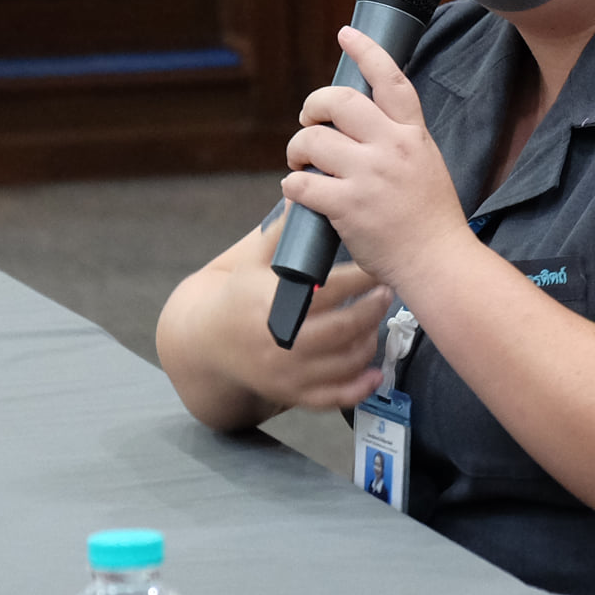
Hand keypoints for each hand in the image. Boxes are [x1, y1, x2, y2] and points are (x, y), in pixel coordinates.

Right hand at [211, 216, 393, 410]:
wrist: (206, 343)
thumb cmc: (237, 296)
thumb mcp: (251, 261)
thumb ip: (279, 234)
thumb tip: (302, 196)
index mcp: (271, 304)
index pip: (327, 291)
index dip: (358, 279)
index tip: (376, 267)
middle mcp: (280, 342)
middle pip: (342, 328)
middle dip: (372, 309)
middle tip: (388, 291)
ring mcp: (287, 373)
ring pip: (343, 362)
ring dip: (370, 341)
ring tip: (379, 320)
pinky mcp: (292, 394)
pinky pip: (333, 397)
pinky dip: (359, 387)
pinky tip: (375, 372)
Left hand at [283, 26, 473, 299]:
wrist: (439, 262)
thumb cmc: (431, 220)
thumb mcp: (426, 165)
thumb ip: (397, 143)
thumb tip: (356, 128)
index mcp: (413, 135)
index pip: (391, 80)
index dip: (367, 51)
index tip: (346, 34)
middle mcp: (391, 148)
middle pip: (338, 101)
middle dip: (313, 106)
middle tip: (309, 122)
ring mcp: (369, 176)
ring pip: (312, 140)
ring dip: (297, 149)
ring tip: (300, 163)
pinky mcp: (348, 206)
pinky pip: (302, 182)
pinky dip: (293, 185)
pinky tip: (299, 192)